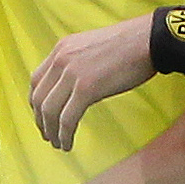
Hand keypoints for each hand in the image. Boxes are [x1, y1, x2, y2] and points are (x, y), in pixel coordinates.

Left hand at [29, 14, 153, 150]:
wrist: (148, 39)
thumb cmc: (129, 45)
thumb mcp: (92, 46)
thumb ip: (77, 61)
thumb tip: (73, 84)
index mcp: (62, 48)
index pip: (36, 80)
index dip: (36, 103)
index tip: (41, 116)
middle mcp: (61, 59)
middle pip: (39, 98)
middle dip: (41, 121)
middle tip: (47, 135)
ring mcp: (72, 74)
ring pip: (49, 111)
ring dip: (51, 131)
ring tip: (58, 143)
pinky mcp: (86, 88)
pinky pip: (67, 118)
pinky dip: (64, 135)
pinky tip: (68, 144)